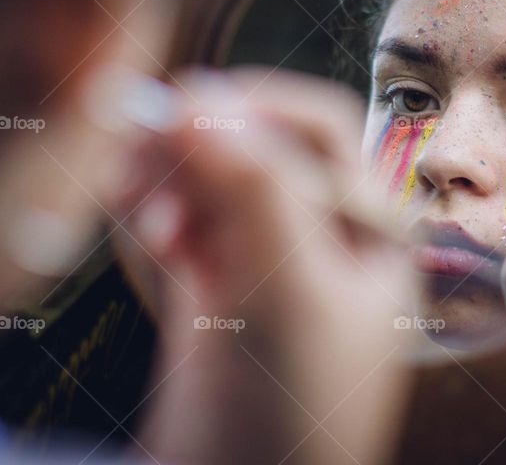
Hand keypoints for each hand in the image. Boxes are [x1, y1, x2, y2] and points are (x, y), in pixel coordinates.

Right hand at [111, 67, 412, 464]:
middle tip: (139, 153)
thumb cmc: (297, 406)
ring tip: (136, 203)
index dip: (255, 106)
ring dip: (168, 176)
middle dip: (199, 145)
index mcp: (369, 225)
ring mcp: (264, 251)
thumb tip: (202, 99)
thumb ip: (254, 193)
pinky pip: (179, 217)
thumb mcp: (289, 293)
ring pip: (209, 177)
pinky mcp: (213, 278)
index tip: (188, 105)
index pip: (317, 131)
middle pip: (255, 145)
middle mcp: (321, 229)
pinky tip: (146, 230)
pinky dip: (154, 212)